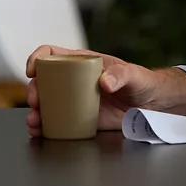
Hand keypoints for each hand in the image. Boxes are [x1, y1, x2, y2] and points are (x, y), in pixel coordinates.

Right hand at [24, 45, 185, 137]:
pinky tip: (40, 132)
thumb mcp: (134, 75)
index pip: (53, 54)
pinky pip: (58, 122)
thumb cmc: (143, 82)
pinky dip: (45, 127)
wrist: (153, 106)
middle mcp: (74, 81)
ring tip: (35, 122)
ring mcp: (75, 101)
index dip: (38, 58)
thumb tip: (104, 81)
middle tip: (36, 102)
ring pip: (47, 103)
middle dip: (34, 90)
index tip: (33, 69)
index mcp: (83, 63)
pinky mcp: (80, 119)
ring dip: (36, 112)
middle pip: (44, 81)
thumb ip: (121, 75)